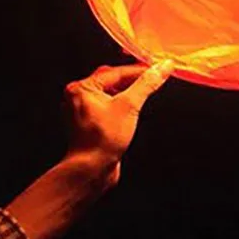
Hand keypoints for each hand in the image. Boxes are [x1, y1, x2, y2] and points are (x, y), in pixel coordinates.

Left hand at [64, 61, 174, 176]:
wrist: (91, 170)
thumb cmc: (102, 141)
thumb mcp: (129, 106)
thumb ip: (146, 84)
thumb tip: (161, 68)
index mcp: (81, 88)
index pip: (116, 72)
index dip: (139, 71)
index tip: (156, 69)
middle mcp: (77, 98)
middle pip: (111, 82)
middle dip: (132, 82)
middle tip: (151, 80)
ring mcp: (82, 112)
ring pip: (109, 95)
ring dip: (126, 95)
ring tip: (142, 97)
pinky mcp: (89, 126)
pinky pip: (107, 109)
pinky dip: (120, 107)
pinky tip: (130, 113)